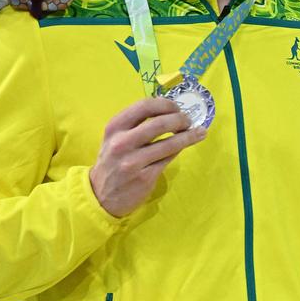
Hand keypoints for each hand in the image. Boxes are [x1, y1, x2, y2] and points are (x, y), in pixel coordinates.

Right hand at [88, 98, 206, 217]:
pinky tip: (188, 144)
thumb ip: (137, 125)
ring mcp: (133, 161)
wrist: (100, 196)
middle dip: (180, 119)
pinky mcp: (145, 177)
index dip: (166, 104)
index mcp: (115, 127)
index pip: (144, 106)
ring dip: (189, 135)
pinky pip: (169, 158)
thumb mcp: (116, 139)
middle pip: (160, 123)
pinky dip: (181, 148)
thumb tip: (171, 112)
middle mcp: (122, 143)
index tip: (177, 107)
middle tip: (188, 120)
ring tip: (199, 132)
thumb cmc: (113, 162)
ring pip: (170, 143)